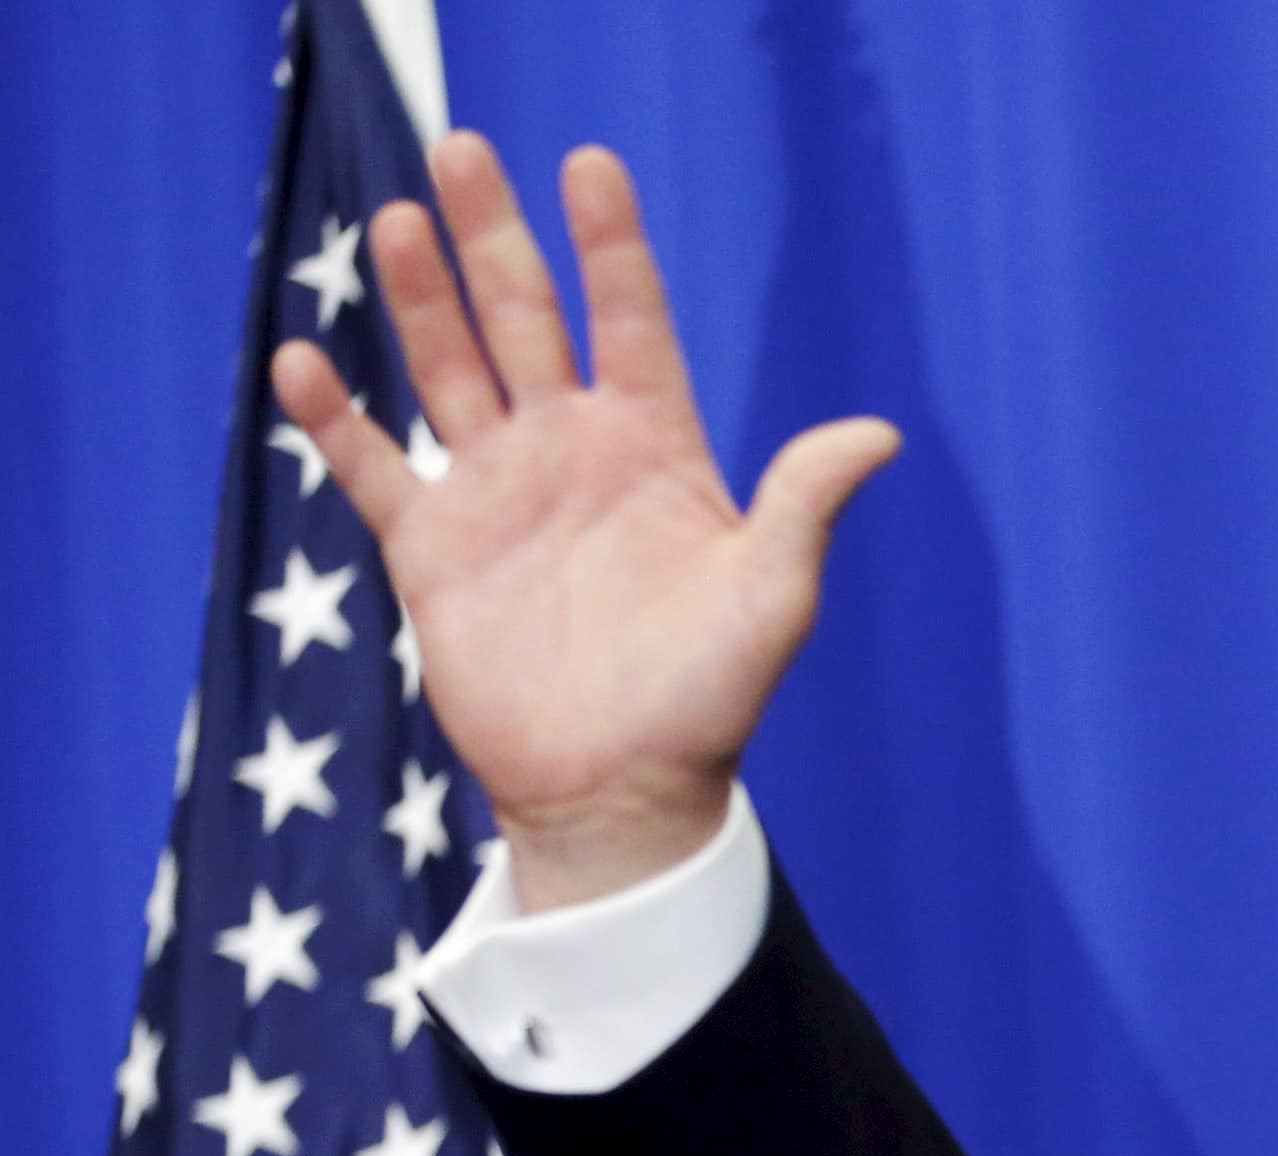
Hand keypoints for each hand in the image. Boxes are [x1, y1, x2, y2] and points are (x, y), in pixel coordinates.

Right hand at [273, 135, 898, 909]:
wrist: (622, 792)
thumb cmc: (710, 700)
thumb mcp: (771, 596)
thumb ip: (805, 505)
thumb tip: (881, 433)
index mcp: (654, 448)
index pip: (629, 319)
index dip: (610, 245)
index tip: (590, 166)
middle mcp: (572, 452)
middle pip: (523, 316)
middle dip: (492, 237)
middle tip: (460, 148)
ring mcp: (499, 492)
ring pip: (448, 367)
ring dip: (419, 296)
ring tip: (392, 220)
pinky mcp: (434, 547)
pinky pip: (374, 466)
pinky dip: (335, 419)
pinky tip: (302, 362)